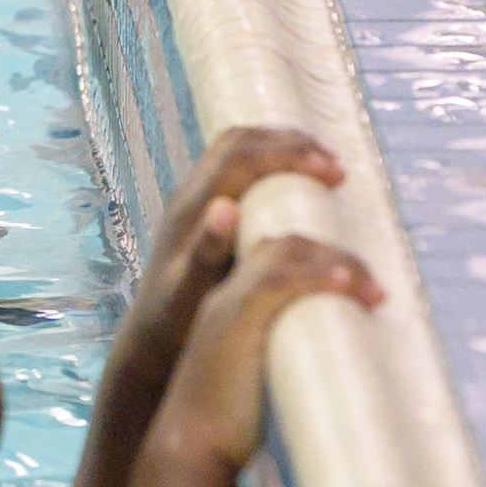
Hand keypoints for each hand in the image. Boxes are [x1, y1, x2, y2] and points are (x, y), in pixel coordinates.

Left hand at [108, 125, 345, 387]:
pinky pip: (238, 170)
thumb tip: (225, 207)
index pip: (240, 158)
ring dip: (281, 150)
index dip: (289, 155)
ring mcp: (192, 203)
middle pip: (239, 143)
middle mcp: (187, 198)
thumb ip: (205, 254)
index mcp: (189, 211)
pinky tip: (301, 185)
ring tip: (326, 168)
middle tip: (336, 166)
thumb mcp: (191, 296)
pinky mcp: (200, 215)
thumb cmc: (174, 327)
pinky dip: (272, 165)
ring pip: (237, 151)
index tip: (334, 172)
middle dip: (290, 144)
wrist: (149, 344)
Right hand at [139, 235, 383, 475]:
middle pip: (283, 246)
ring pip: (282, 255)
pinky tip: (345, 283)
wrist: (187, 449)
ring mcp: (227, 308)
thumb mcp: (264, 383)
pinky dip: (314, 277)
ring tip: (372, 291)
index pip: (277, 256)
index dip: (321, 257)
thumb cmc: (228, 428)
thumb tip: (349, 373)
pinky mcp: (233, 325)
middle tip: (375, 289)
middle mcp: (226, 297)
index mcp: (231, 307)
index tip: (360, 281)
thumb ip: (295, 366)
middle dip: (336, 255)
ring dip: (335, 264)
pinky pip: (275, 284)